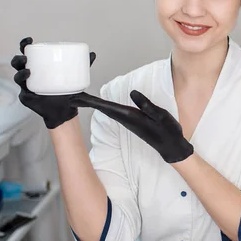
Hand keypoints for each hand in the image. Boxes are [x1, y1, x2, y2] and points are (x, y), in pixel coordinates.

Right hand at [11, 37, 96, 128]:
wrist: (65, 112)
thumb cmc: (68, 93)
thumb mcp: (77, 78)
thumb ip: (84, 66)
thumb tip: (93, 54)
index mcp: (39, 67)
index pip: (29, 53)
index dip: (25, 45)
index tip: (29, 39)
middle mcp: (30, 75)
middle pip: (18, 62)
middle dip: (19, 57)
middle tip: (26, 56)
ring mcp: (27, 85)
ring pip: (17, 74)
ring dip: (20, 69)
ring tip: (28, 69)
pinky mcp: (26, 96)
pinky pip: (22, 89)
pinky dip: (23, 81)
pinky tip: (28, 77)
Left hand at [71, 90, 193, 162]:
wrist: (172, 147)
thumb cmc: (168, 132)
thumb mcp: (162, 116)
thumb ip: (147, 105)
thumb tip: (132, 93)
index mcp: (129, 116)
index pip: (104, 107)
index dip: (88, 101)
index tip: (73, 96)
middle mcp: (125, 118)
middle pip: (100, 108)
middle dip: (85, 101)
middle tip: (68, 93)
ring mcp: (127, 120)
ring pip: (104, 109)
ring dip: (91, 103)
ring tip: (78, 95)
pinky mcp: (130, 120)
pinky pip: (111, 111)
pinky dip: (101, 105)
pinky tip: (97, 102)